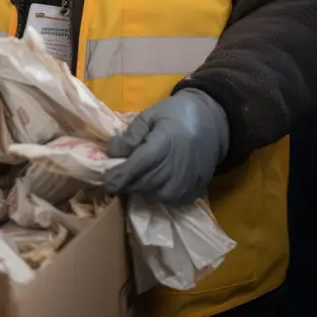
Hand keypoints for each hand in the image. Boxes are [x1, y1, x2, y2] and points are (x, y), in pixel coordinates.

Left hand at [104, 89, 229, 205]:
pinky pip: (166, 201)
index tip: (104, 181)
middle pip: (140, 184)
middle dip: (125, 181)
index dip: (116, 178)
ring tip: (137, 174)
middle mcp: (174, 169)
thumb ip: (132, 135)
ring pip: (151, 196)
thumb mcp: (151, 115)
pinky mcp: (192, 193)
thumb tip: (113, 152)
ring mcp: (185, 184)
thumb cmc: (177, 115)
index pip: (135, 168)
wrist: (212, 122)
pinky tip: (155, 179)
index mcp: (163, 145)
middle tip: (118, 172)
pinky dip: (156, 193)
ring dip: (140, 188)